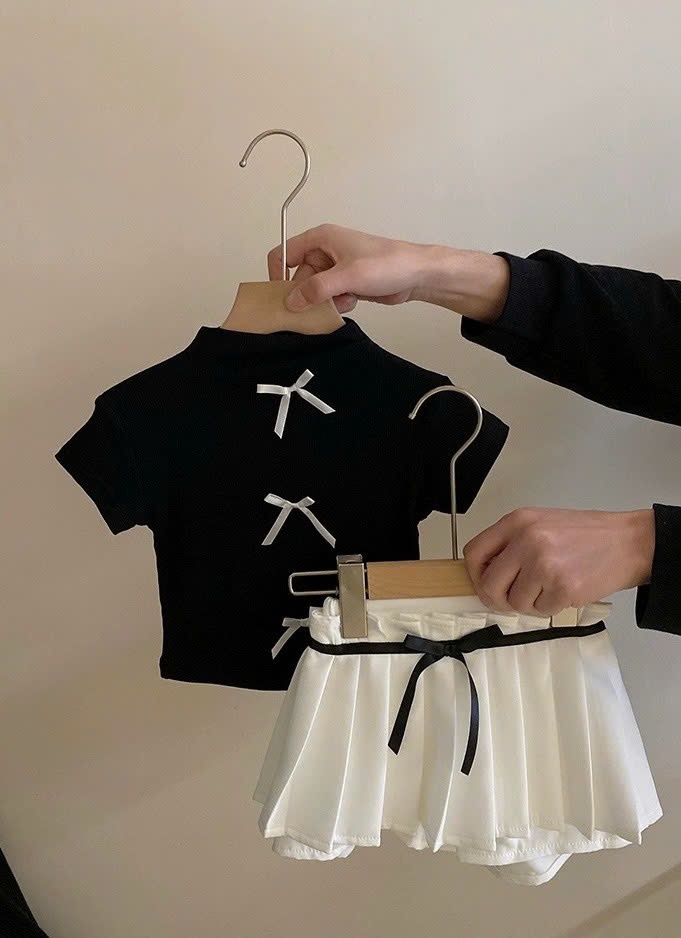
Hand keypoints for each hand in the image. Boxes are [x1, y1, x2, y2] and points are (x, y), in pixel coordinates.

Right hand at [267, 223, 509, 321]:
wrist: (417, 275)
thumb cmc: (387, 264)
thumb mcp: (347, 276)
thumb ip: (316, 289)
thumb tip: (291, 301)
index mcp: (321, 238)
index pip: (284, 254)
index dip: (278, 275)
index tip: (282, 298)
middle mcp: (325, 251)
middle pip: (299, 278)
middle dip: (308, 294)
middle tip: (320, 305)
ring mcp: (336, 268)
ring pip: (314, 291)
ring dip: (325, 301)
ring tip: (345, 299)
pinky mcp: (346, 282)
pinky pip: (329, 297)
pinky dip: (337, 303)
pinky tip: (353, 301)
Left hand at [463, 507, 654, 615]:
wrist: (627, 543)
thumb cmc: (586, 535)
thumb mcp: (541, 524)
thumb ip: (511, 543)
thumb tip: (485, 572)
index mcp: (518, 521)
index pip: (474, 553)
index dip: (476, 574)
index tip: (485, 582)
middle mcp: (527, 540)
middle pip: (489, 584)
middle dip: (498, 599)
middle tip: (512, 599)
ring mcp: (544, 564)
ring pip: (514, 602)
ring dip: (529, 603)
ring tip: (548, 588)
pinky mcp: (562, 588)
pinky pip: (540, 611)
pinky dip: (549, 608)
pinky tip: (563, 591)